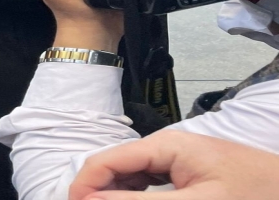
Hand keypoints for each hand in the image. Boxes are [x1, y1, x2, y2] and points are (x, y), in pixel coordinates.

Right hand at [68, 130, 278, 199]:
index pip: (106, 161)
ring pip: (131, 181)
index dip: (83, 188)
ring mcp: (177, 163)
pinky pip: (150, 187)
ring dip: (119, 197)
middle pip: (116, 170)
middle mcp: (167, 149)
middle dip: (101, 194)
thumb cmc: (256, 194)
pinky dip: (139, 199)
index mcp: (165, 146)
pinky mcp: (188, 177)